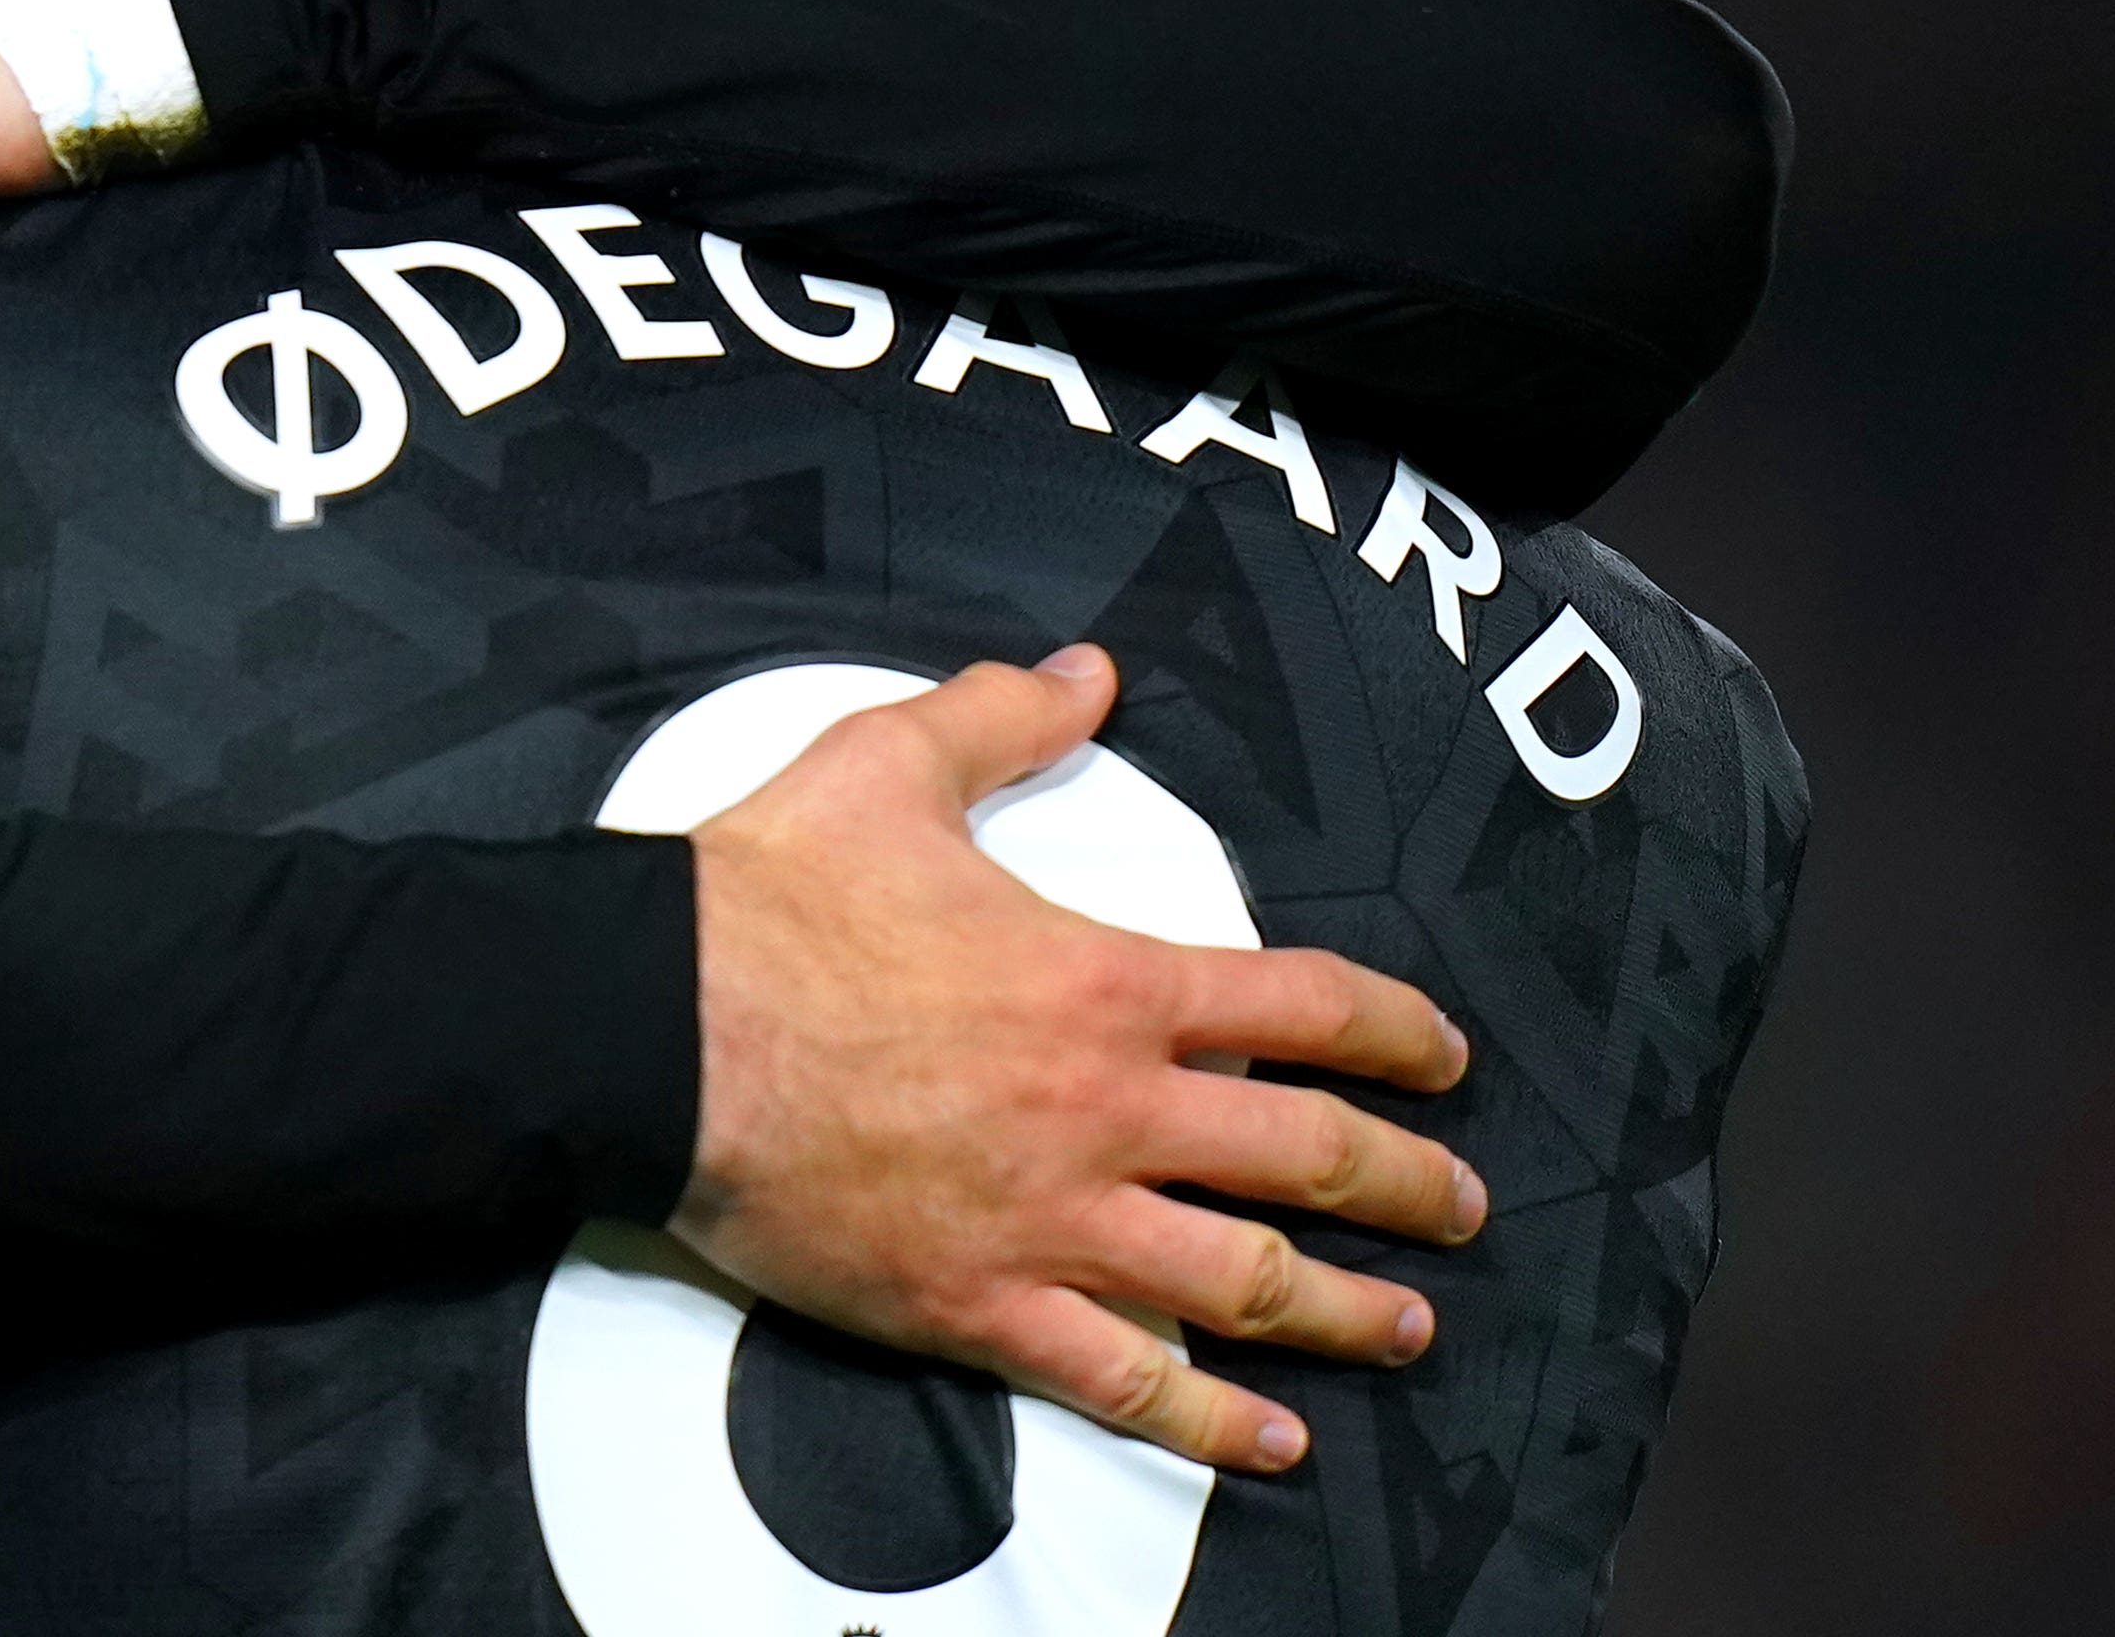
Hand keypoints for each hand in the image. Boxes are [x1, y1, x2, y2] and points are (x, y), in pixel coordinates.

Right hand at [682, 645, 1482, 1476]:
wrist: (653, 1027)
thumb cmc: (766, 901)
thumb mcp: (888, 765)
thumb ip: (1002, 717)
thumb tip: (1085, 673)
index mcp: (1103, 983)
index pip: (1303, 1009)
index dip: (1398, 1032)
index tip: (1443, 1054)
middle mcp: (1106, 1111)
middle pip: (1308, 1159)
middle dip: (1409, 1183)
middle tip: (1462, 1203)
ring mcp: (1051, 1222)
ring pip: (1244, 1284)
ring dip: (1346, 1309)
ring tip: (1406, 1325)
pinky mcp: (978, 1306)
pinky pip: (1125, 1381)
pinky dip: (1211, 1422)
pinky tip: (1274, 1441)